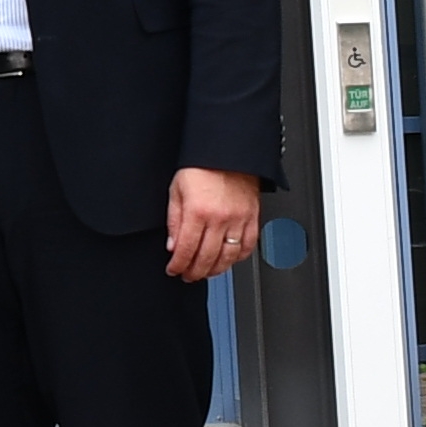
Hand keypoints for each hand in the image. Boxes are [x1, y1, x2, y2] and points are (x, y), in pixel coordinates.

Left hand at [163, 166, 263, 282]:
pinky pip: (248, 246)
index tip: (173, 269)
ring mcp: (238, 219)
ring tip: (205, 271)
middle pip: (206, 258)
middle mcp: (219, 218)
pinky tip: (228, 259)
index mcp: (197, 211)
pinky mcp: (252, 217)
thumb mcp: (176, 190)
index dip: (178, 265)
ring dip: (215, 270)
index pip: (186, 250)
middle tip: (188, 275)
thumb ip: (174, 220)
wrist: (227, 151)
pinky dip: (238, 258)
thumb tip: (172, 246)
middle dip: (194, 272)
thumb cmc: (200, 166)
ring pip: (228, 257)